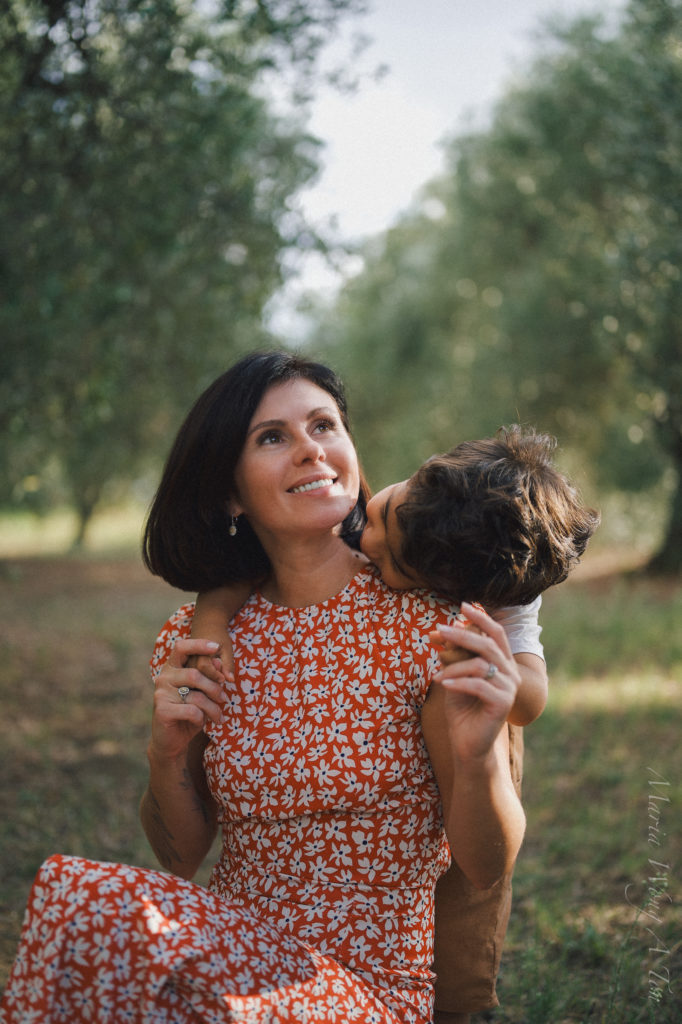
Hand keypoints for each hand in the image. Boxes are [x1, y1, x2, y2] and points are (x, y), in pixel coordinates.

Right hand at [149, 638, 225, 762]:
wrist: (171, 741)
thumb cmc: (189, 713)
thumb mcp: (202, 693)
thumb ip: (209, 677)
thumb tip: (219, 661)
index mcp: (172, 668)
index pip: (181, 647)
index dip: (199, 644)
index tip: (217, 646)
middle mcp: (163, 677)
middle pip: (195, 674)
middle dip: (215, 687)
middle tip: (224, 699)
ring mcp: (161, 694)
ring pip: (196, 695)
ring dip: (213, 707)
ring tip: (218, 716)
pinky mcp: (162, 710)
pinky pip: (192, 710)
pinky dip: (202, 718)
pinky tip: (201, 723)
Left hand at [430, 602, 520, 762]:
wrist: (467, 743)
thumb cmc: (461, 708)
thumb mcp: (454, 675)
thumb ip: (453, 655)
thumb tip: (443, 629)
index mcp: (503, 663)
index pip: (496, 633)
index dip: (481, 618)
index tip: (462, 605)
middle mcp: (511, 673)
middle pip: (488, 644)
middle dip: (461, 635)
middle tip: (438, 630)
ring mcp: (509, 688)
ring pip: (480, 665)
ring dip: (454, 666)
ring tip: (437, 676)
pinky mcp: (503, 704)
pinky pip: (478, 685)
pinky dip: (458, 682)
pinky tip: (443, 683)